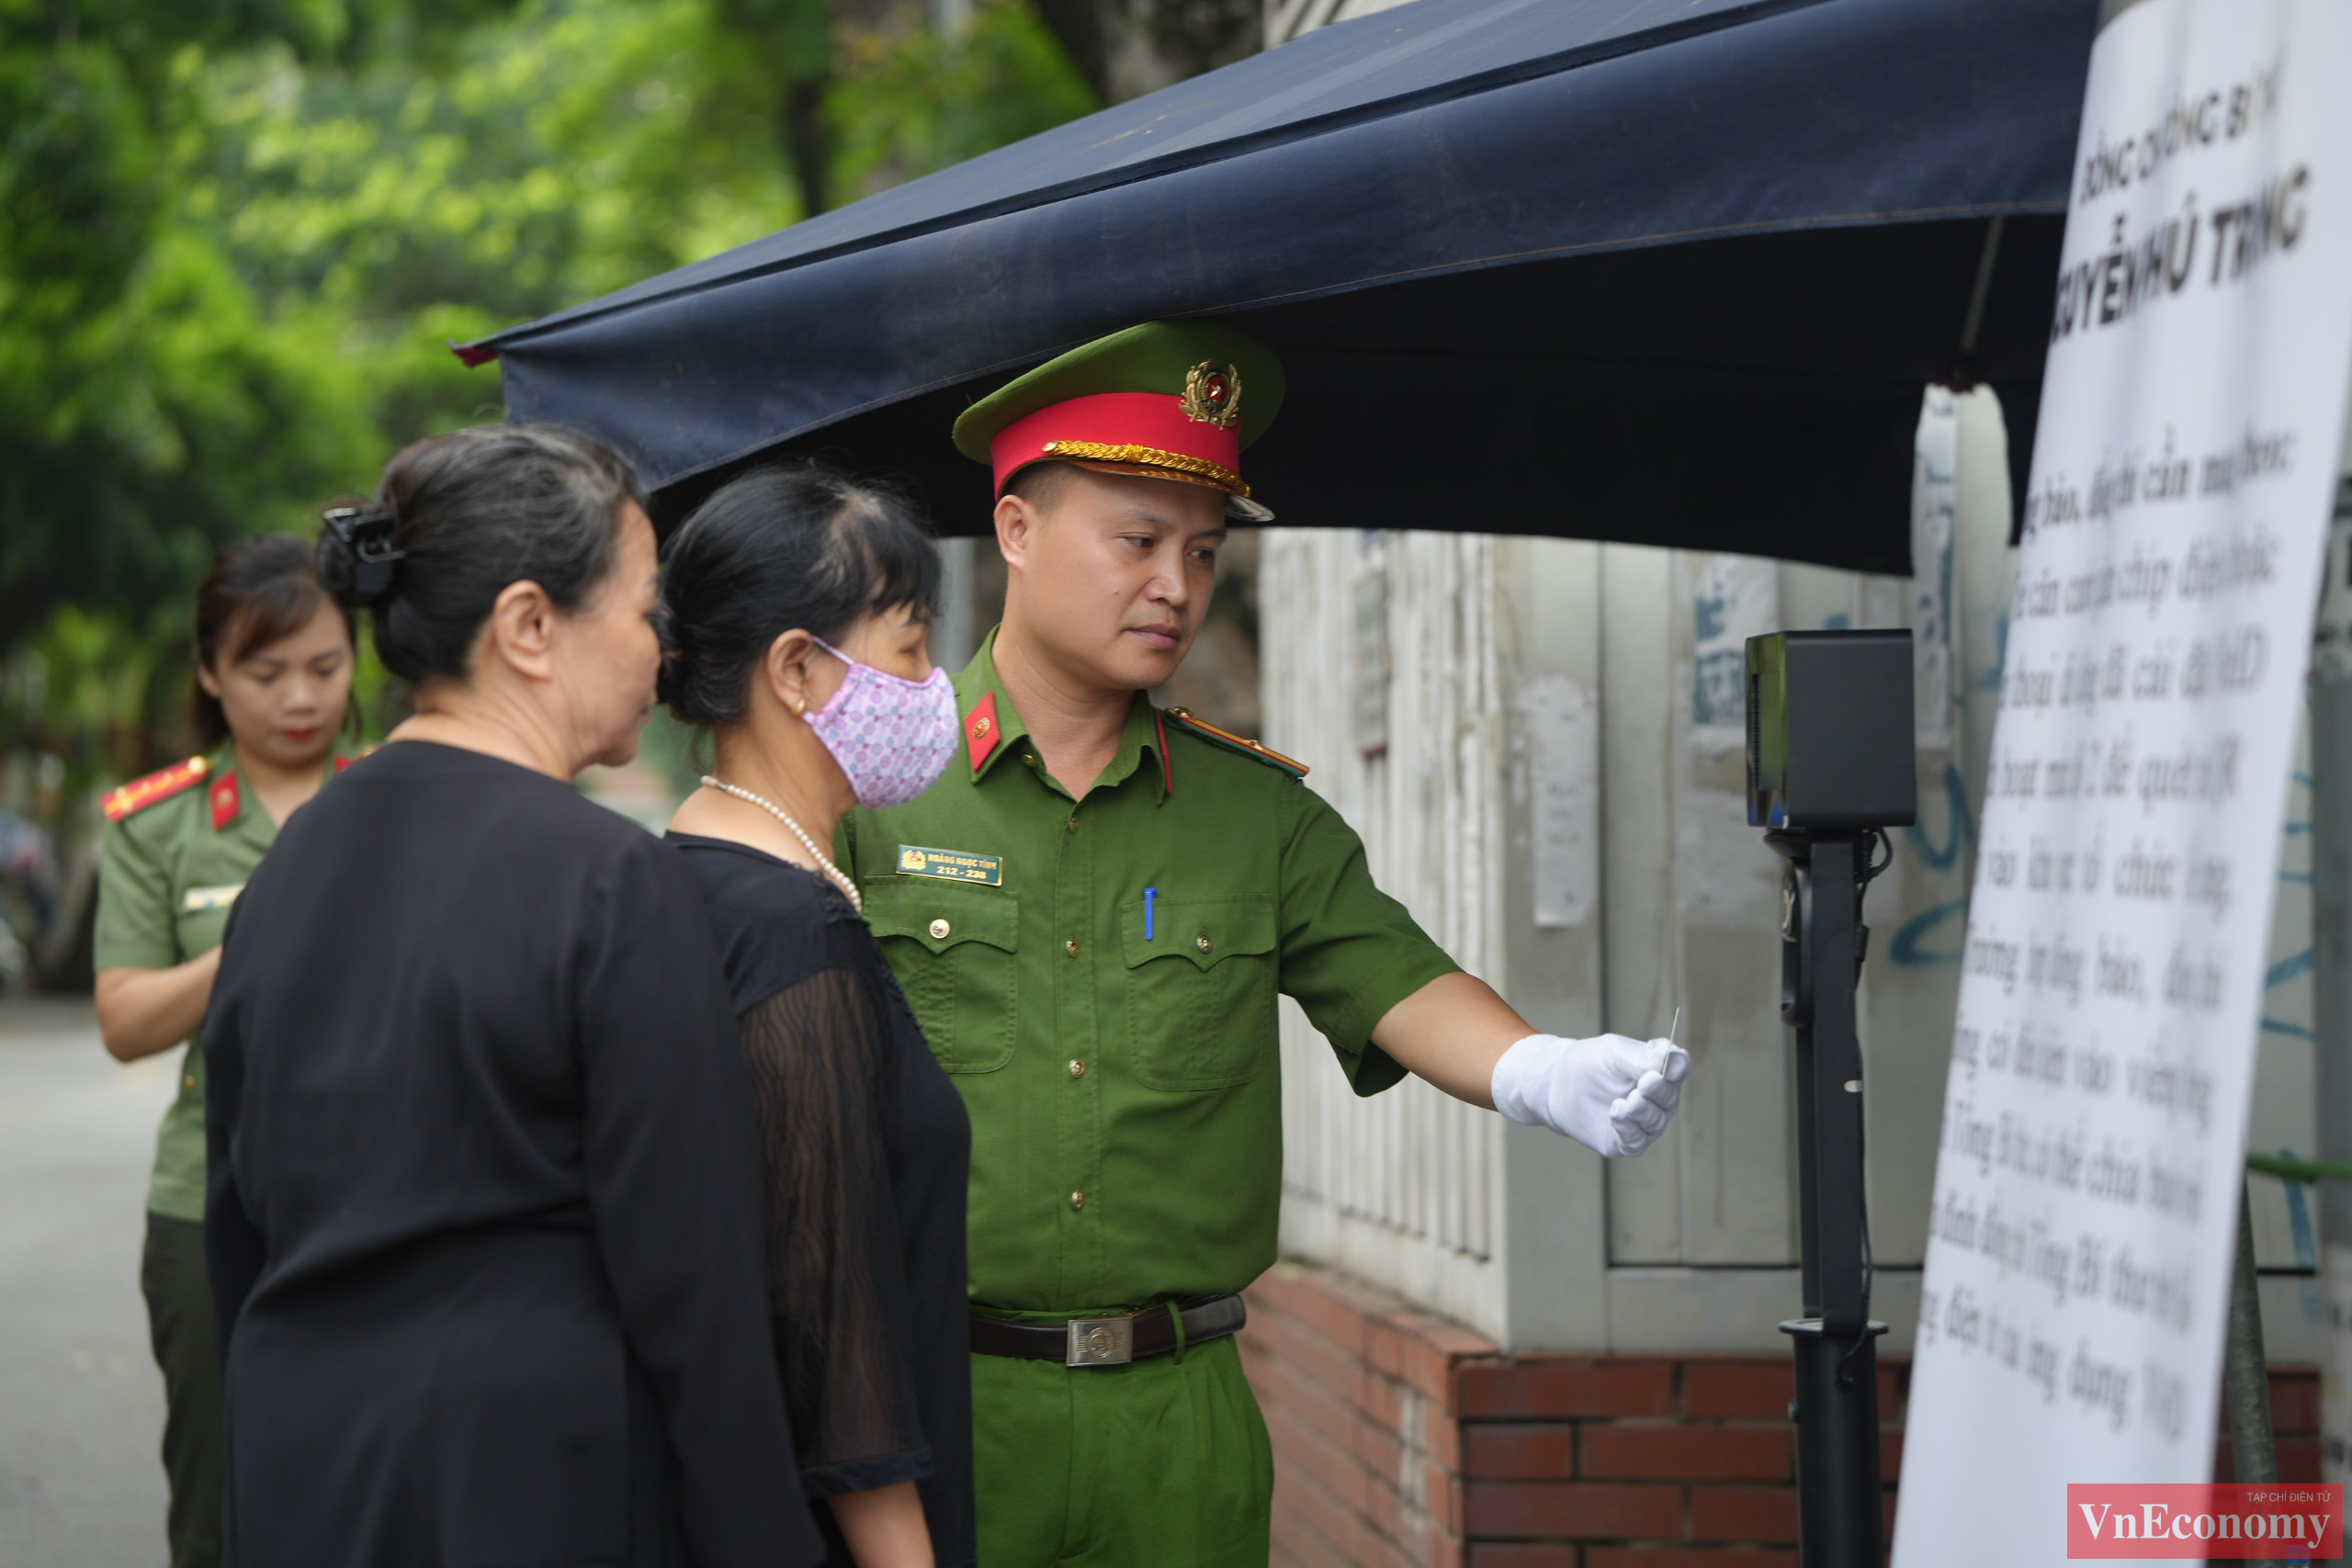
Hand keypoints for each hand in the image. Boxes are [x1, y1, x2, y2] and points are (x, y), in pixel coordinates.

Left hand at [1489, 1032, 1690, 1156]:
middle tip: (1645, 1083)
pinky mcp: (1625, 1141)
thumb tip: (1670, 1062)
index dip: (1677, 1067)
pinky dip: (1628, 1129)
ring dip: (1642, 1111)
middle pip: (1669, 1097)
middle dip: (1658, 1091)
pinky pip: (1636, 1142)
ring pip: (1654, 1122)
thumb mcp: (1614, 1051)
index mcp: (1659, 1070)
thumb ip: (1641, 1057)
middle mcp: (1658, 1099)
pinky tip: (1617, 1113)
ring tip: (1627, 1100)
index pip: (1679, 1067)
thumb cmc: (1591, 1063)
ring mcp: (1644, 1122)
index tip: (1667, 1068)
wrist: (1558, 1084)